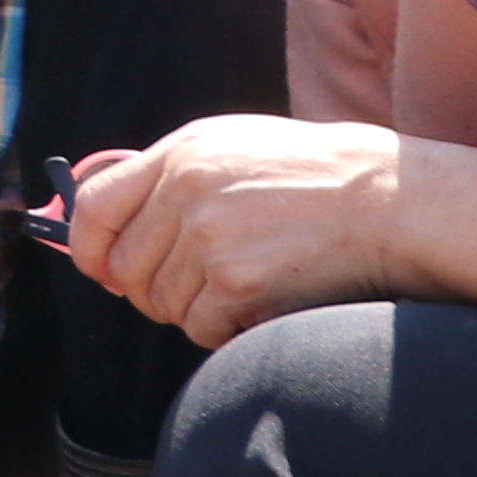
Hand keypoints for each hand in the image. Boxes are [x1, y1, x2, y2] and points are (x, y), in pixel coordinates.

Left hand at [58, 116, 418, 348]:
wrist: (389, 199)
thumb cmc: (313, 178)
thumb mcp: (234, 149)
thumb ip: (170, 177)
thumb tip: (106, 226)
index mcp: (181, 154)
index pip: (96, 207)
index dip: (87, 247)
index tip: (99, 268)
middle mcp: (186, 192)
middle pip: (125, 268)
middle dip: (149, 289)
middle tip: (194, 287)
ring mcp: (210, 238)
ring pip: (161, 303)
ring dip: (194, 308)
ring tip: (242, 285)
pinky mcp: (237, 281)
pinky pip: (199, 327)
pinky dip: (223, 327)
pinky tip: (259, 303)